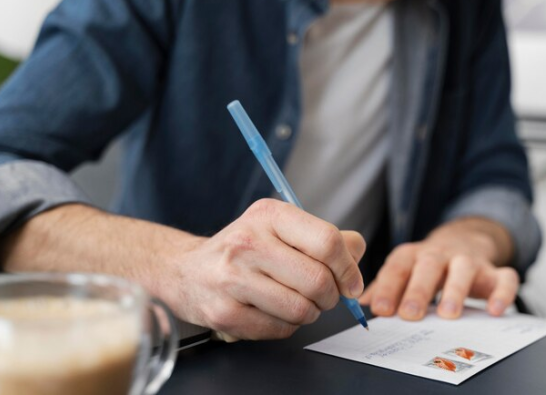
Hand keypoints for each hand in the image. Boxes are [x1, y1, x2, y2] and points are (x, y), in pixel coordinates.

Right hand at [172, 199, 365, 340]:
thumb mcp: (280, 228)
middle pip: (318, 280)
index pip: (327, 241)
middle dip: (330, 296)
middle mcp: (248, 242)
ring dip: (309, 312)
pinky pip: (280, 330)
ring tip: (296, 301)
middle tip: (323, 295)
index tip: (351, 282)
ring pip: (302, 310)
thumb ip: (324, 237)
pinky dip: (287, 325)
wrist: (187, 271)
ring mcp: (232, 278)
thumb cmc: (243, 249)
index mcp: (269, 215)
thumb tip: (357, 251)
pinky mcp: (224, 312)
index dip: (348, 268)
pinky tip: (273, 310)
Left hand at [359, 218, 518, 319]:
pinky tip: (494, 310)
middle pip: (429, 267)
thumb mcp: (404, 270)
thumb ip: (385, 286)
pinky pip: (504, 278)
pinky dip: (502, 292)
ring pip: (464, 270)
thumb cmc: (427, 264)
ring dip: (456, 290)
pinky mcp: (494, 271)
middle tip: (410, 314)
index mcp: (413, 255)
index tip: (380, 309)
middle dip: (418, 290)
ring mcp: (468, 260)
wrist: (464, 239)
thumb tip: (359, 304)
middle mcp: (440, 254)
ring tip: (449, 313)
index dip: (387, 287)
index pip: (397, 267)